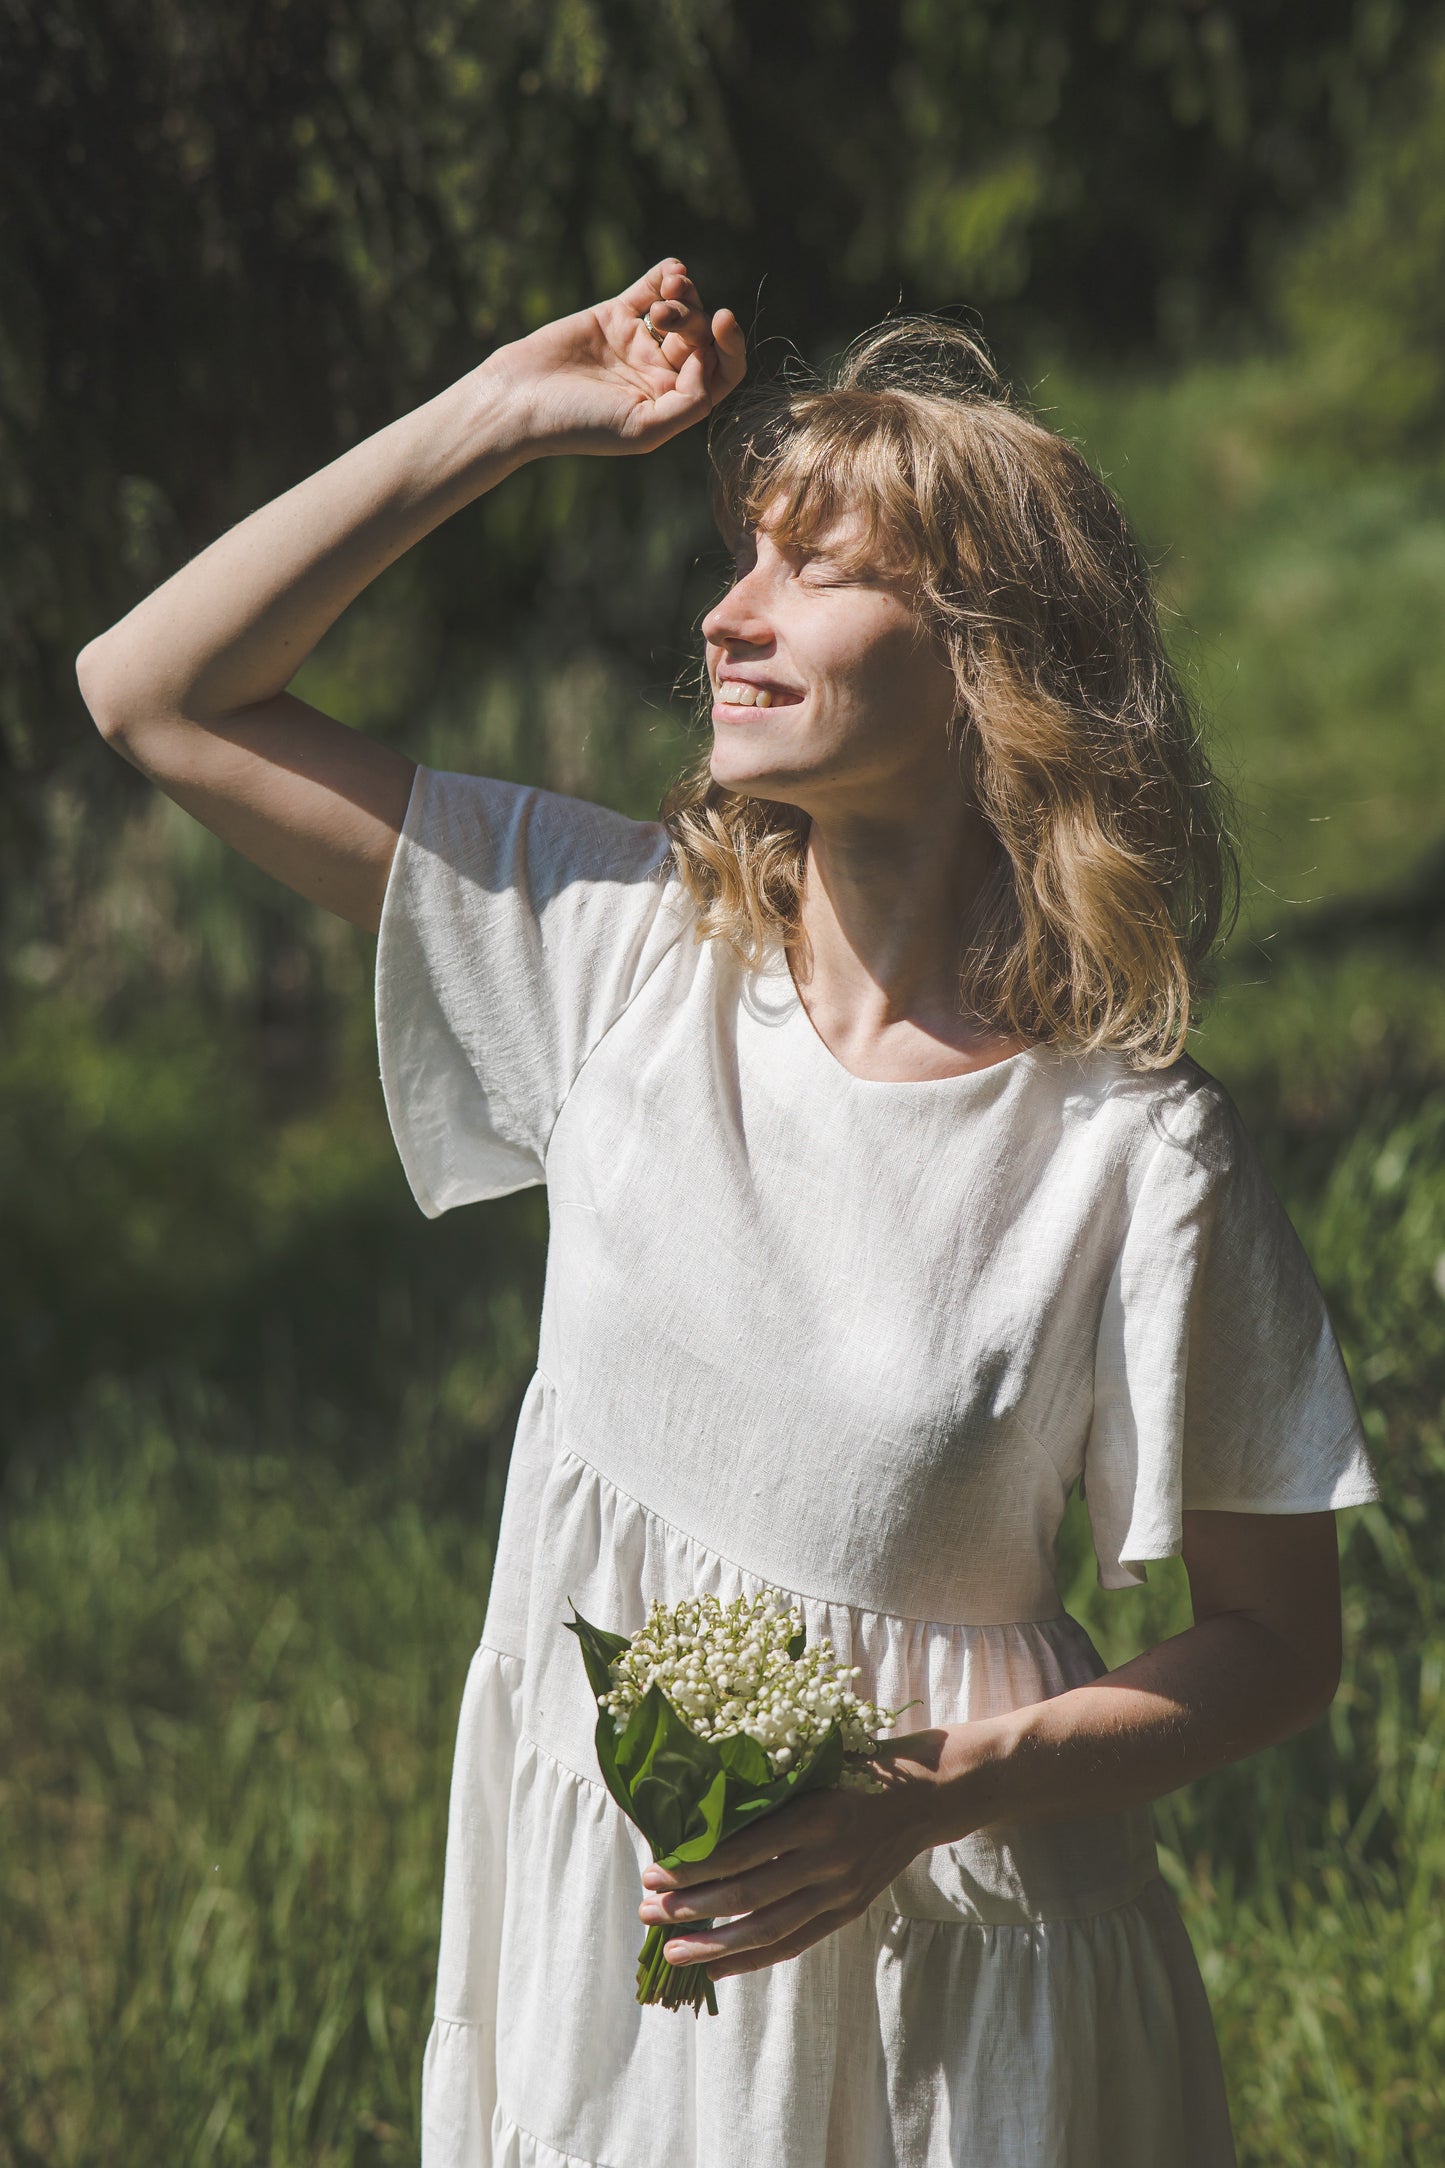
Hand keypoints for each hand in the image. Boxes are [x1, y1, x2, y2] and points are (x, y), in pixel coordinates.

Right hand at [480, 257, 745, 460]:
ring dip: (683, 295)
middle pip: (702, 338)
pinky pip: (648, 289)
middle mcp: (659, 375)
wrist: (519, 400)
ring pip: (679, 310)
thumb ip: (688, 403)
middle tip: (665, 317)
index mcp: (670, 404)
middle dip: (696, 319)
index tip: (722, 320)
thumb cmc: (579, 424)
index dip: (730, 347)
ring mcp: (636, 344)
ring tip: (665, 295)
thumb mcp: (642, 429)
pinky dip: (665, 275)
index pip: (720, 374)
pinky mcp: (612, 317)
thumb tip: (708, 361)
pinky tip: (671, 270)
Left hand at [636, 1755, 941, 1981]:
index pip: (743, 1850)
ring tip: (671, 1952)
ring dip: (716, 1944)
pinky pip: (795, 1944)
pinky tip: (718, 1967)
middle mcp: (828, 1857)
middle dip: (692, 1907)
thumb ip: (767, 1787)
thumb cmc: (858, 1764)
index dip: (695, 1866)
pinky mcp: (848, 1911)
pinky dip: (753, 1958)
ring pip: (769, 1928)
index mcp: (815, 1813)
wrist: (926, 1794)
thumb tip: (696, 1809)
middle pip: (749, 1894)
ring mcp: (841, 1890)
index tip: (654, 1871)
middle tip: (647, 1912)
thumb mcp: (814, 1760)